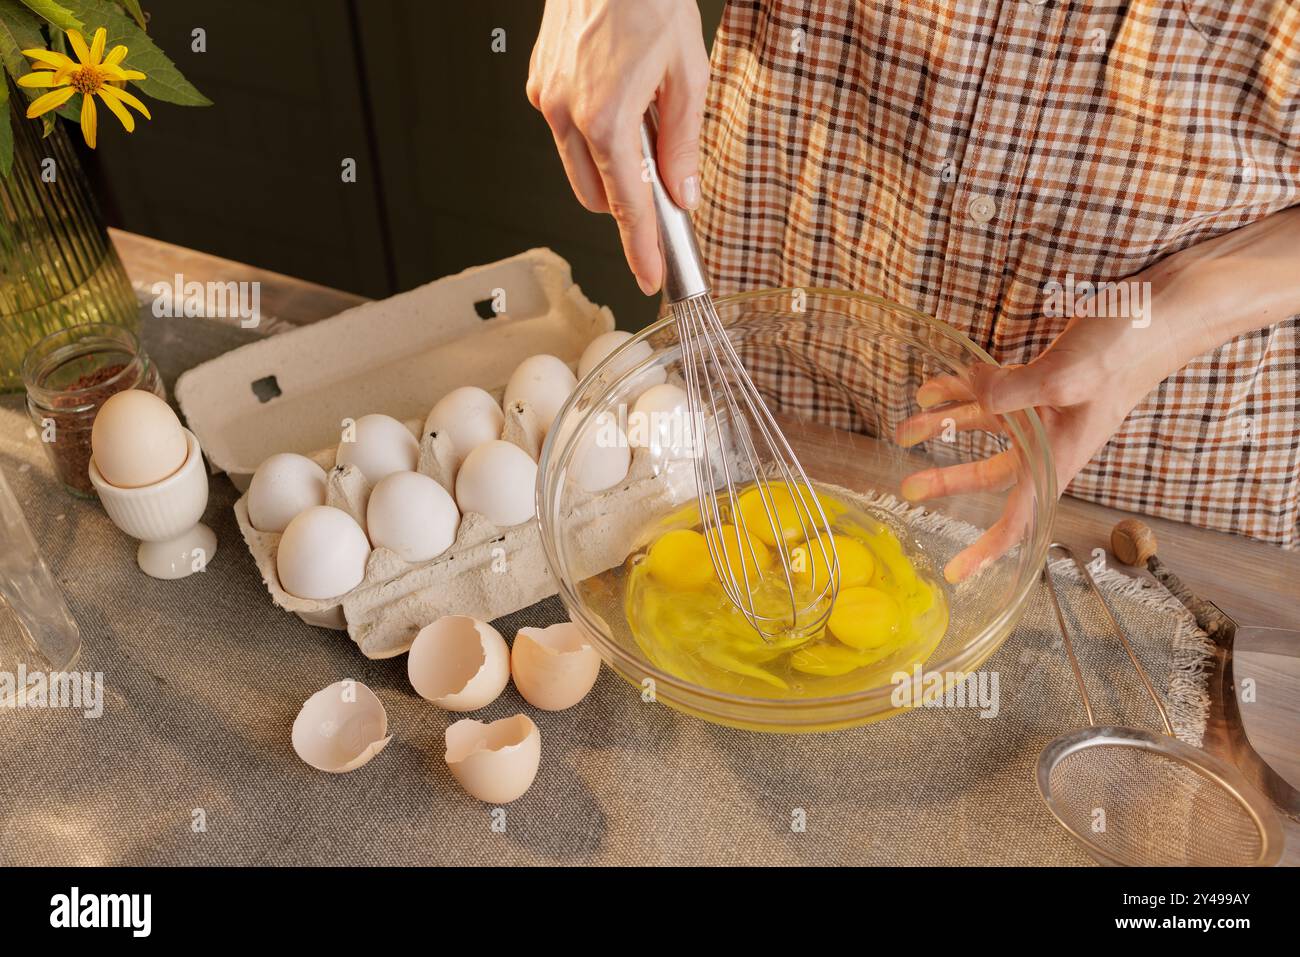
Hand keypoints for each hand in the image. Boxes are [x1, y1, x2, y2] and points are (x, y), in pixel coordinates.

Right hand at [527, 0, 708, 294]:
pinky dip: (592, 132)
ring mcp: (547, 98)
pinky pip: (565, 130)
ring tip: (640, 118)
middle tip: (660, 177)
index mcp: (607, 118)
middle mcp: (567, 113)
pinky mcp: (539, 83)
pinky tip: (617, 96)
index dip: (641, 247)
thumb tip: (682, 191)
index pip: (627, 206)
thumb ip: (683, 142)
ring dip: (609, 163)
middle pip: (596, 196)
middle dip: (626, 199)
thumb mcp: (687, 72)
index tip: (651, 274)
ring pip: (577, 166)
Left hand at [896, 307, 1175, 582]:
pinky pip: (990, 394)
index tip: (957, 572)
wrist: (1160, 312)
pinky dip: (960, 392)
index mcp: (1059, 456)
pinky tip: (932, 387)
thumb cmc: (1124, 350)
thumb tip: (976, 397)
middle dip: (947, 483)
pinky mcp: (1038, 383)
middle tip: (906, 488)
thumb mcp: (1066, 375)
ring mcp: (1043, 413)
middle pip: (990, 476)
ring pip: (982, 431)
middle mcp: (1049, 442)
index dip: (987, 549)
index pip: (1020, 517)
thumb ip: (1014, 391)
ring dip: (943, 429)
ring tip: (905, 430)